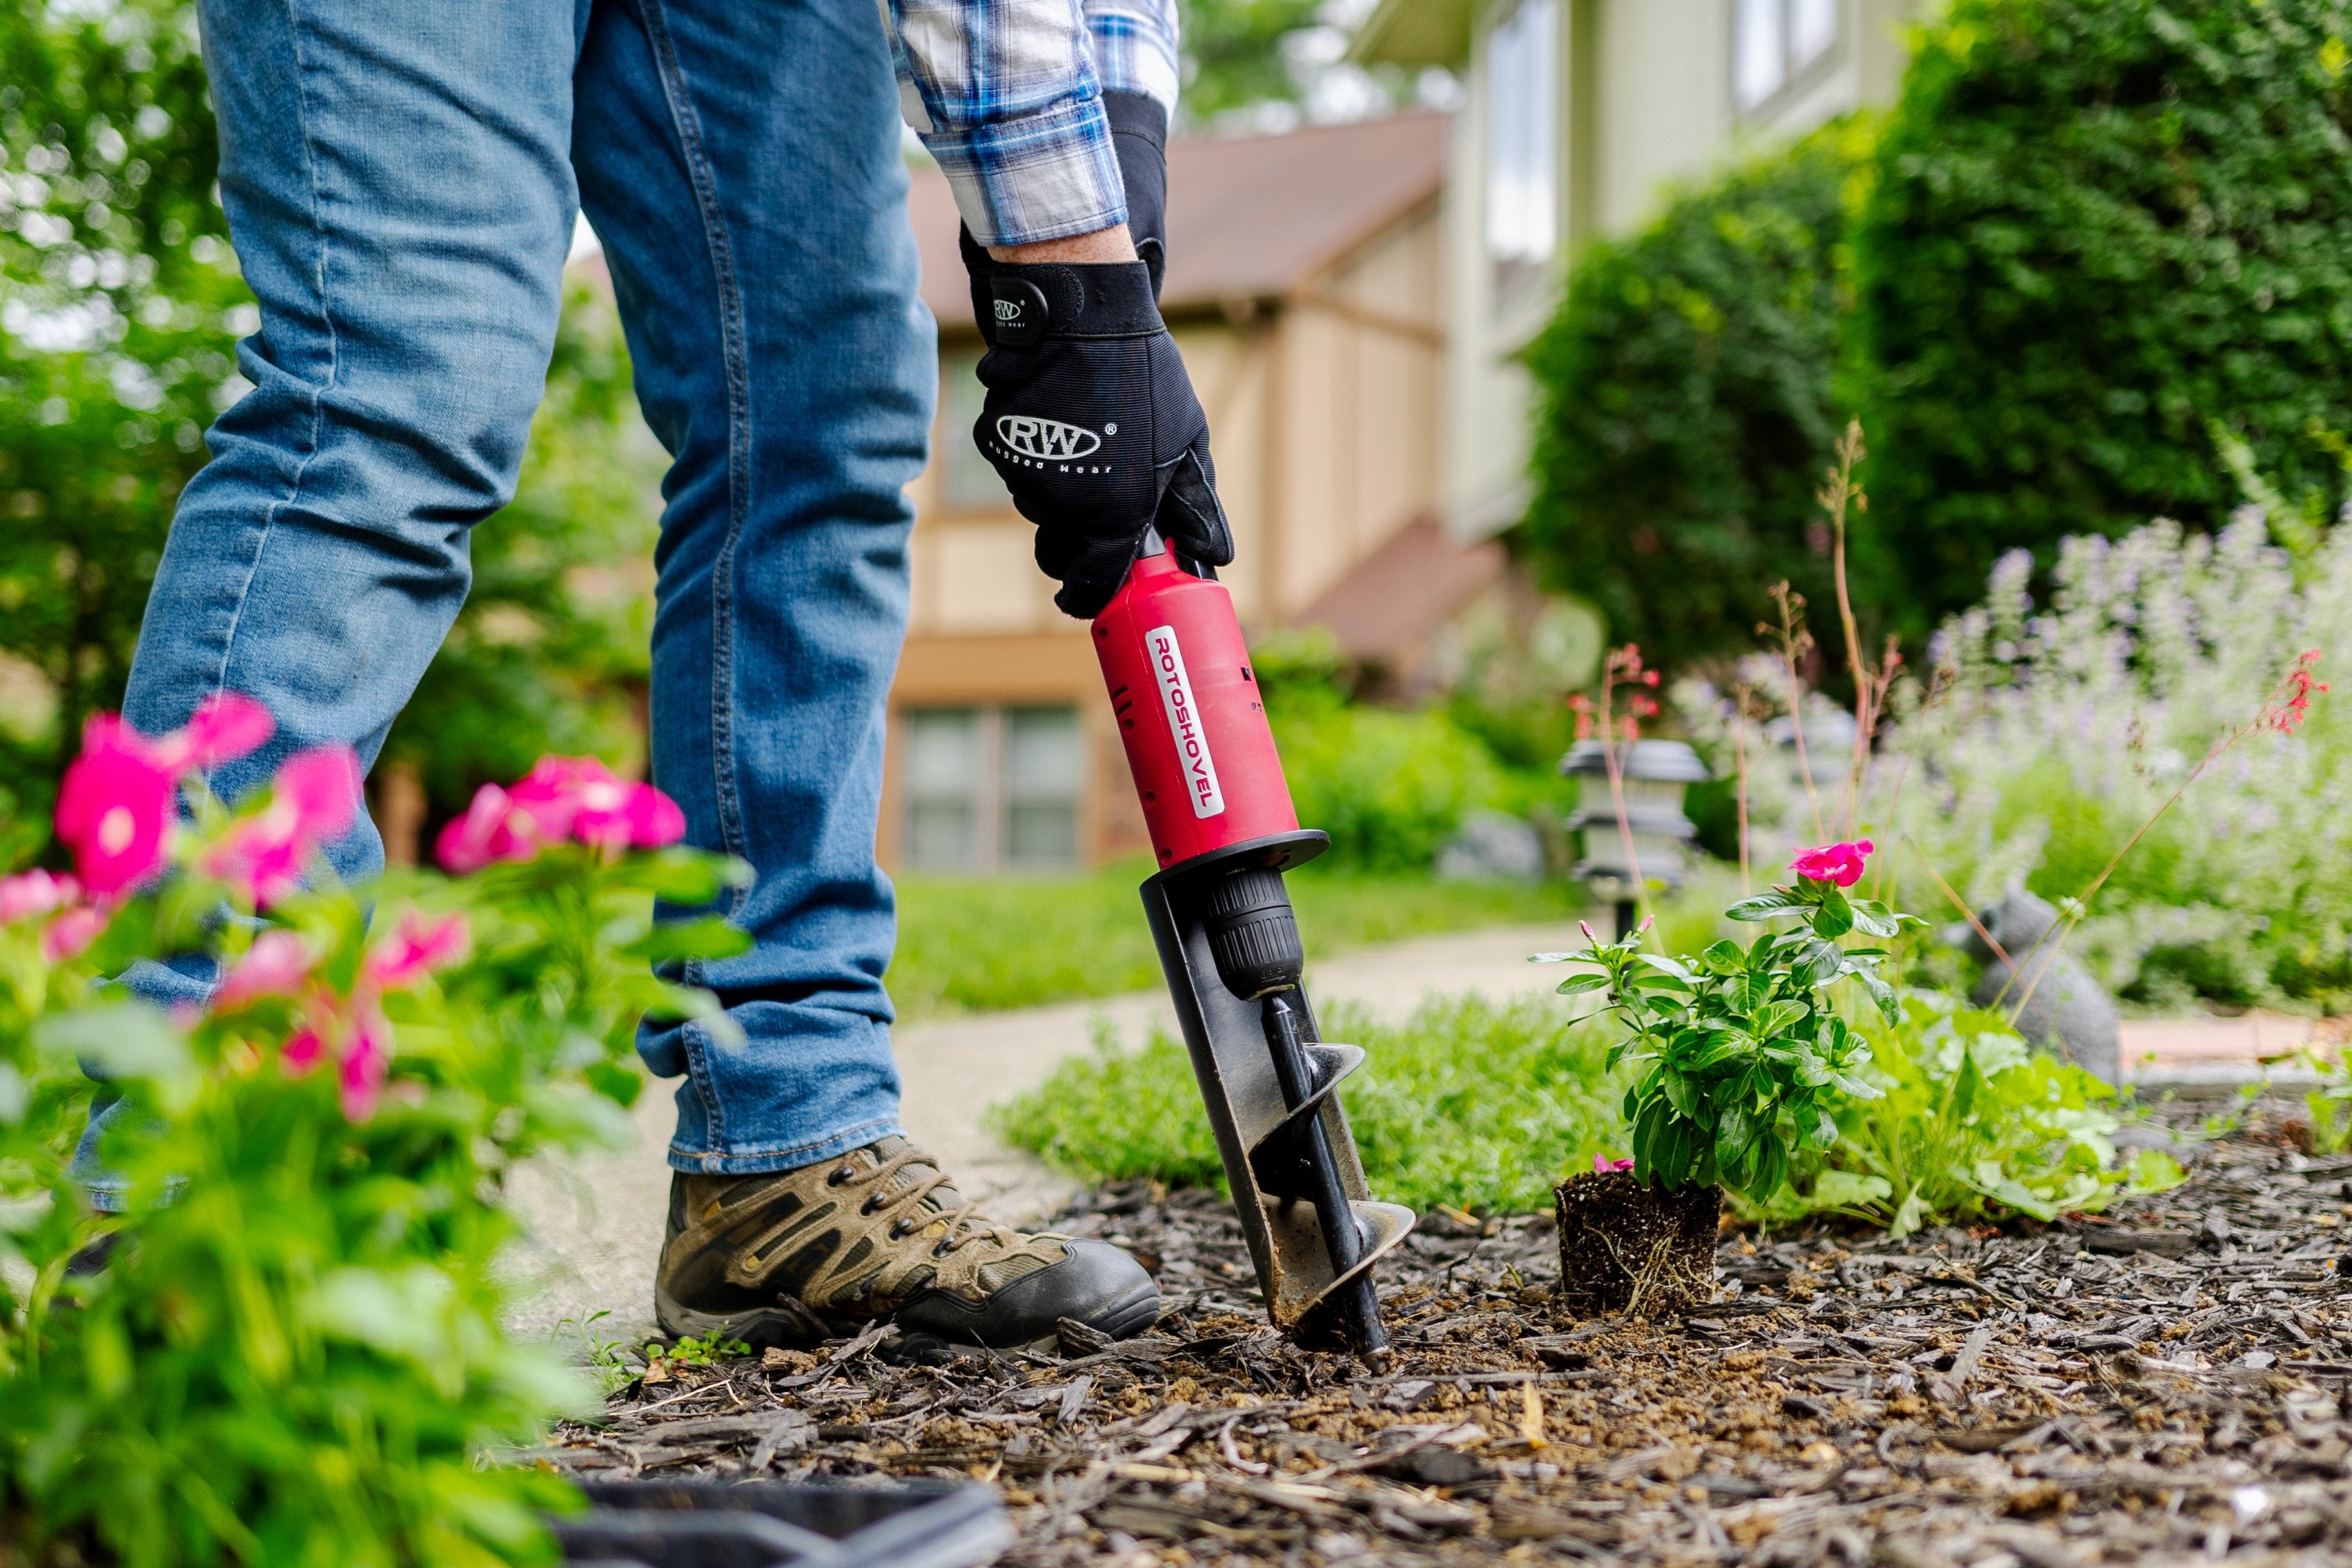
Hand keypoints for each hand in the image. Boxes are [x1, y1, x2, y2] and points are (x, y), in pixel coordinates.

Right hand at [959, 93, 1226, 619]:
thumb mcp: (1188, 442)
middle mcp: (1063, 506)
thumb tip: (1213, 556)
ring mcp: (1025, 474)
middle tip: (1100, 514)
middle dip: (1076, 547)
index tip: (1091, 593)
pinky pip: (1018, 467)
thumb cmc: (1144, 378)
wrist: (1079, 314)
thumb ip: (1196, 505)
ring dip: (1060, 497)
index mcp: (1112, 516)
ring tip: (1090, 446)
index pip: (1089, 585)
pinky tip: (1062, 422)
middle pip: (1058, 554)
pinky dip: (1038, 456)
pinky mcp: (998, 443)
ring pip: (1038, 509)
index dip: (1089, 597)